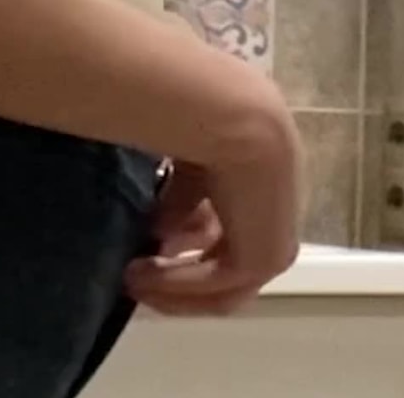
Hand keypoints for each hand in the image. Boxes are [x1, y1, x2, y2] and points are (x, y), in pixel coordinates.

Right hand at [126, 81, 300, 315]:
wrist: (233, 115)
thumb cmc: (211, 123)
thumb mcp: (192, 167)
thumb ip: (182, 201)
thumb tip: (160, 234)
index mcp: (264, 192)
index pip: (226, 233)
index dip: (184, 245)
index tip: (142, 251)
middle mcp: (274, 219)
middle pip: (226, 270)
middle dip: (176, 279)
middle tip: (132, 276)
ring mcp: (275, 243)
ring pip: (222, 287)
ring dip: (172, 288)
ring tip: (129, 279)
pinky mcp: (265, 259)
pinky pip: (214, 285)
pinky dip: (174, 285)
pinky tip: (139, 277)